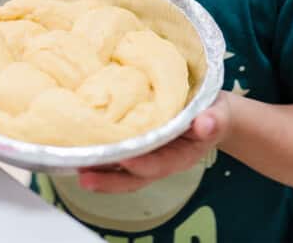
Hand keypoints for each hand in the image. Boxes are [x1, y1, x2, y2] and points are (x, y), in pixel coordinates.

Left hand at [76, 91, 233, 193]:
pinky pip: (115, 154)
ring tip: (75, 164)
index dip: (143, 165)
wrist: (208, 112)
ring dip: (98, 170)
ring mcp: (144, 155)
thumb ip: (214, 120)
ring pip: (119, 169)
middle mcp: (159, 160)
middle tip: (86, 176)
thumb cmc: (211, 112)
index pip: (160, 164)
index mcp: (180, 156)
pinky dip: (98, 154)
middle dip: (109, 180)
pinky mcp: (134, 144)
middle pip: (132, 176)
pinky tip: (79, 147)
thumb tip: (206, 124)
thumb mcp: (218, 113)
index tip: (126, 159)